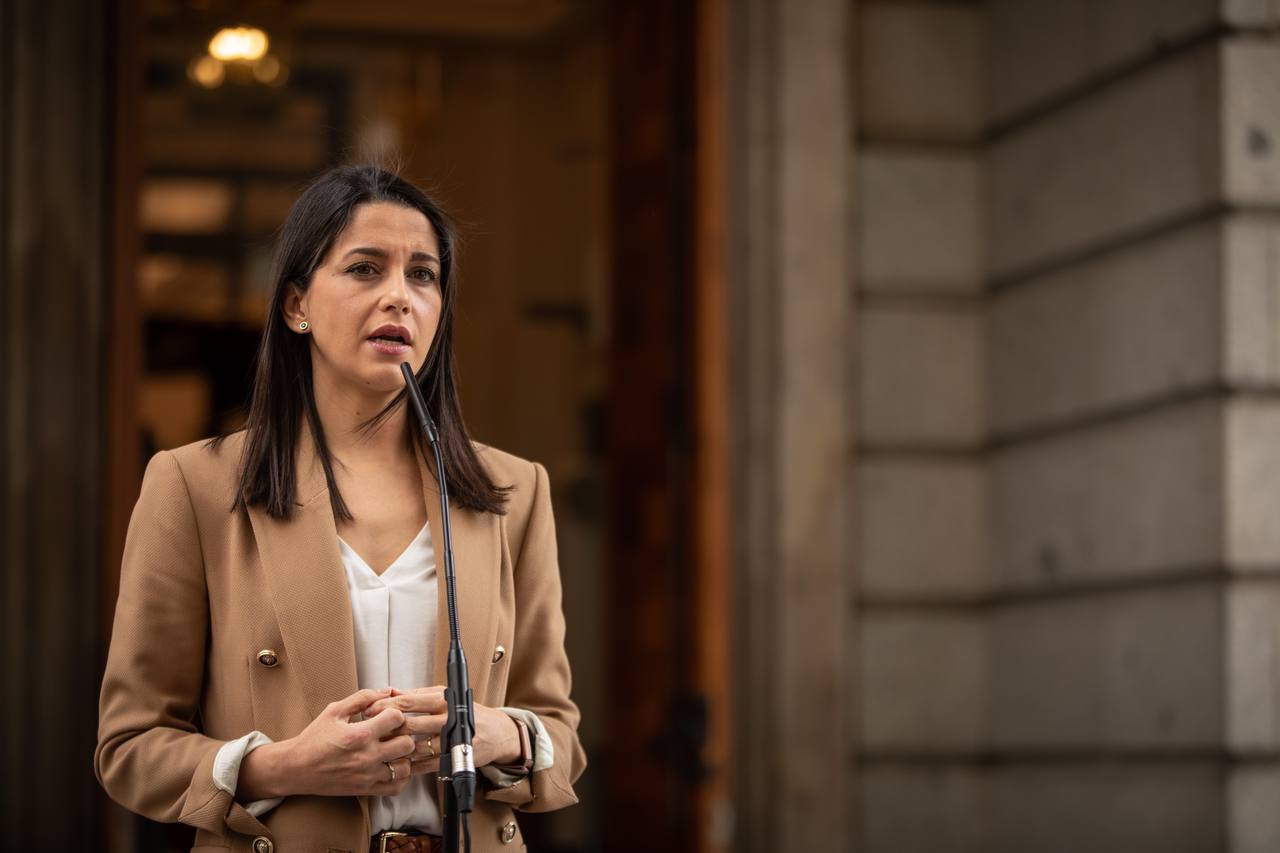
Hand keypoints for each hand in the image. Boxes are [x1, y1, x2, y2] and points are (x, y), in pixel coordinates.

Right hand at [253, 687, 417, 797]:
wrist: (296, 768)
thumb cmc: (314, 738)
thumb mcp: (335, 710)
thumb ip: (363, 697)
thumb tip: (387, 690)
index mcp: (360, 734)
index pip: (397, 718)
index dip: (396, 713)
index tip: (388, 716)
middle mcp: (366, 757)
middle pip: (407, 744)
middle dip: (404, 734)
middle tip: (394, 733)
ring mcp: (367, 776)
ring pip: (405, 767)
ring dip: (404, 757)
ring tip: (394, 750)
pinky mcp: (366, 790)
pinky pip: (396, 787)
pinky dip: (400, 777)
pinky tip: (391, 766)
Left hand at [365, 686, 522, 773]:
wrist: (496, 733)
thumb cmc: (467, 711)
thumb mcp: (446, 696)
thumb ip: (419, 694)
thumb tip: (393, 692)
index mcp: (444, 699)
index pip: (409, 701)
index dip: (386, 706)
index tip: (370, 709)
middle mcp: (448, 718)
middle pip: (410, 723)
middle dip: (387, 727)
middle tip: (369, 729)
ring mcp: (451, 740)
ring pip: (416, 746)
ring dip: (396, 748)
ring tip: (379, 747)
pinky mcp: (453, 758)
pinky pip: (426, 765)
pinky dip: (410, 765)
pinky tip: (398, 763)